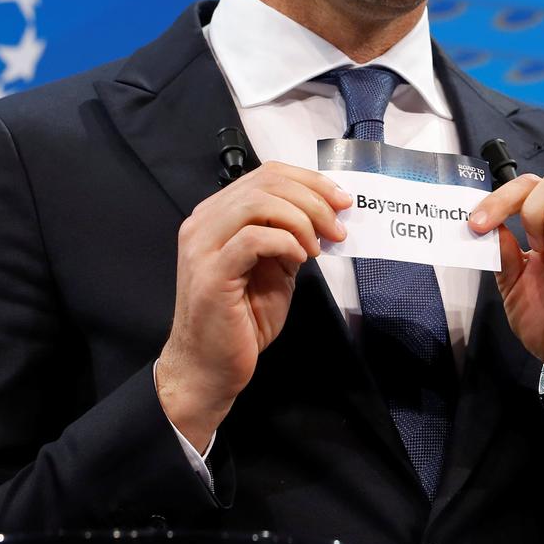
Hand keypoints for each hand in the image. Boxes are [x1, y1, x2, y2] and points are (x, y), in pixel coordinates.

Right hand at [157, 161, 349, 449]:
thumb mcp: (274, 269)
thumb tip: (327, 216)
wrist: (210, 368)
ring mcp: (202, 247)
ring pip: (257, 203)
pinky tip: (299, 260)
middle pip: (265, 183)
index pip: (266, 175)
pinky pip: (253, 239)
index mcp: (217, 215)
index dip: (310, 181)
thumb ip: (290, 238)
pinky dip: (285, 243)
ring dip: (300, 219)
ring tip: (317, 247)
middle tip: (337, 227)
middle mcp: (203, 223)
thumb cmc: (242, 321)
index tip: (341, 201)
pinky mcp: (211, 274)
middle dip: (313, 199)